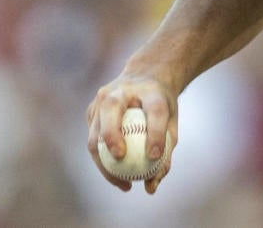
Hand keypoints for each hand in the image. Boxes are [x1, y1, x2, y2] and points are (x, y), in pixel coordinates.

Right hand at [86, 73, 178, 193]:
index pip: (154, 111)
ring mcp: (102, 98)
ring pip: (95, 129)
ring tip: (122, 183)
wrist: (145, 76)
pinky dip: (101, 159)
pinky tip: (114, 176)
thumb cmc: (161, 103)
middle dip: (112, 135)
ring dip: (103, 159)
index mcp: (150, 90)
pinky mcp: (91, 110)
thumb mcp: (171, 121)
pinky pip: (92, 138)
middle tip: (121, 159)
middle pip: (112, 109)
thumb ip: (166, 150)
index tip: (155, 156)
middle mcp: (122, 90)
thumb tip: (151, 186)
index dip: (155, 133)